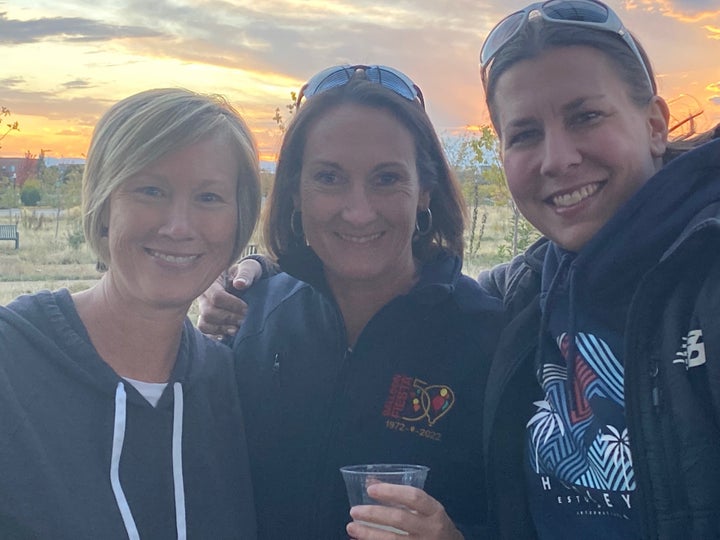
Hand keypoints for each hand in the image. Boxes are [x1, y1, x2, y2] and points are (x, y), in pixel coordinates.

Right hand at [196, 259, 261, 338]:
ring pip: (204, 324)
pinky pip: (205, 332)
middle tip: (244, 320)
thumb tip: (239, 284)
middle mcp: (203, 297)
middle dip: (228, 318)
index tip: (246, 307)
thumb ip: (246, 274)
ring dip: (222, 329)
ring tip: (236, 329)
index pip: (216, 297)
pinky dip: (216, 336)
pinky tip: (228, 335)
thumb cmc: (247, 274)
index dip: (232, 305)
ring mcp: (203, 310)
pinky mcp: (207, 321)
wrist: (245, 282)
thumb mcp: (249, 269)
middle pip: (208, 313)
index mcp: (211, 282)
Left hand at [346, 484, 462, 539]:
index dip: (391, 491)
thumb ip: (401, 497)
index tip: (370, 489)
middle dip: (374, 514)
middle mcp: (430, 529)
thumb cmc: (434, 524)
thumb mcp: (425, 508)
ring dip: (368, 534)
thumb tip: (371, 482)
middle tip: (354, 511)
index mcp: (434, 511)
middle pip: (400, 519)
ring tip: (351, 527)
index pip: (414, 497)